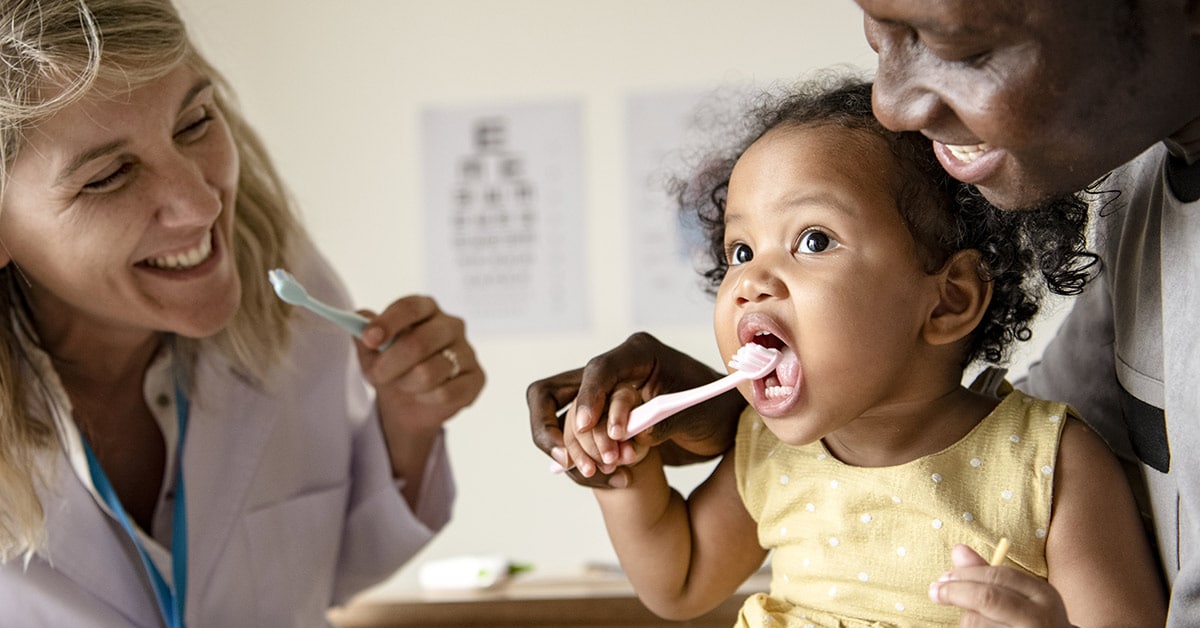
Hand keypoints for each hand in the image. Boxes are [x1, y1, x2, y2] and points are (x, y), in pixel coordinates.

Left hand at [356, 295, 483, 435]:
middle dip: (390, 364)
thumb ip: (364, 334)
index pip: (410, 307)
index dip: (389, 322)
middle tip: (376, 376)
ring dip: (407, 384)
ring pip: (429, 372)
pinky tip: (424, 396)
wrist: (409, 403)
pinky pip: (446, 393)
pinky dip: (426, 399)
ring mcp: (468, 351)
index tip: (369, 339)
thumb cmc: (392, 367)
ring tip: (404, 385)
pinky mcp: (477, 378)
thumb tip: (358, 321)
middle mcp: (452, 325)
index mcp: (426, 309)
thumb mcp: (371, 352)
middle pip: (419, 342)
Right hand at [526, 332, 744, 487]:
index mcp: (637, 355)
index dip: (587, 397)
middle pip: (551, 393)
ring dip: (576, 452)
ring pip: (559, 424)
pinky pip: (574, 444)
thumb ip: (665, 421)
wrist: (721, 427)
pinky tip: (616, 480)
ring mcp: (601, 399)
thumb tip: (635, 435)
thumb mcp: (697, 414)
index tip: (584, 427)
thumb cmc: (714, 410)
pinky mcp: (599, 423)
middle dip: (551, 429)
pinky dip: (586, 464)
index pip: (598, 370)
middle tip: (569, 460)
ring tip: (608, 472)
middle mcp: (612, 373)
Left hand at [929, 544, 1071, 626]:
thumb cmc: (1030, 620)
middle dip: (955, 592)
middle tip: (935, 592)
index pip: (999, 575)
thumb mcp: (1019, 595)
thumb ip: (989, 574)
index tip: (943, 576)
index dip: (966, 573)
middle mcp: (1039, 617)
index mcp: (1043, 594)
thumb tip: (957, 549)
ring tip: (973, 619)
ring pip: (978, 622)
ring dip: (965, 618)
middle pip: (987, 598)